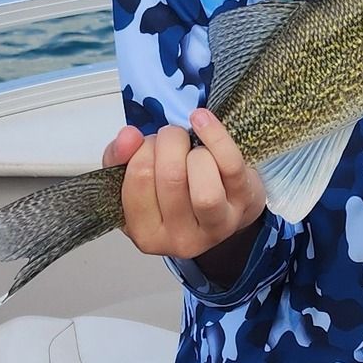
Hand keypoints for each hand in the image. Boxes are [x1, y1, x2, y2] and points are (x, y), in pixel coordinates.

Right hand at [102, 111, 266, 259]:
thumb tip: (128, 137)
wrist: (220, 203)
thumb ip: (119, 157)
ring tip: (190, 145)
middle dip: (168, 143)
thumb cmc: (174, 191)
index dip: (141, 151)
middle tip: (169, 138)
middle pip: (171, 178)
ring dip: (194, 150)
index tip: (147, 145)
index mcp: (146, 235)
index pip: (138, 182)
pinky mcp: (244, 204)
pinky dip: (216, 136)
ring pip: (205, 186)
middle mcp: (181, 240)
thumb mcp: (135, 178)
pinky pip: (231, 166)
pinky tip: (203, 122)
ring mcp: (217, 225)